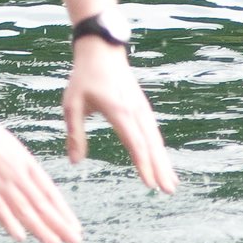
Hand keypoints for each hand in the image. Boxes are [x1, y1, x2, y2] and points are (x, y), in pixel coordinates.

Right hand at [0, 112, 82, 242]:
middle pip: (42, 204)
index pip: (51, 193)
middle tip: (75, 241)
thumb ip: (24, 170)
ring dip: (40, 228)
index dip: (64, 212)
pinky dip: (10, 223)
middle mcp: (19, 175)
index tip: (75, 227)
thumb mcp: (15, 150)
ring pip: (25, 209)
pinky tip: (20, 237)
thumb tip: (35, 189)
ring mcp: (1, 182)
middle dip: (60, 225)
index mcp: (28, 165)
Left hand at [63, 37, 176, 192]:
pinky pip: (153, 132)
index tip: (149, 184)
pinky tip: (162, 163)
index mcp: (118, 111)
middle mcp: (135, 111)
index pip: (134, 142)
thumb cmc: (84, 78)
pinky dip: (160, 150)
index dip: (143, 164)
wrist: (101, 51)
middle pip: (151, 144)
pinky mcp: (143, 107)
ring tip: (170, 184)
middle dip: (160, 169)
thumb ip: (74, 134)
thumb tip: (75, 162)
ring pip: (156, 139)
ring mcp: (142, 109)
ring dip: (164, 162)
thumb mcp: (72, 105)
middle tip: (168, 192)